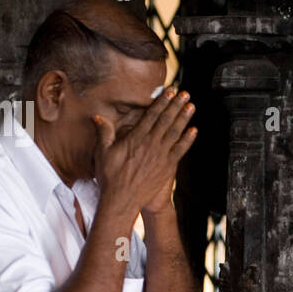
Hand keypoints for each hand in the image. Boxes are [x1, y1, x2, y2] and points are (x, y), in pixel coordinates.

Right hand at [93, 89, 196, 215]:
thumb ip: (104, 133)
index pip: (151, 115)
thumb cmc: (110, 177)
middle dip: (176, 105)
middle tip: (185, 94)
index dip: (162, 102)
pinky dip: (188, 140)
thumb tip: (98, 117)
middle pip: (166, 120)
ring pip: (175, 132)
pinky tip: (194, 130)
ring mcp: (161, 155)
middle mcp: (150, 144)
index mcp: (136, 138)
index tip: (169, 92)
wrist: (122, 200)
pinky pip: (180, 150)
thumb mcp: (103, 152)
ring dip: (184, 118)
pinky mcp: (167, 167)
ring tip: (191, 106)